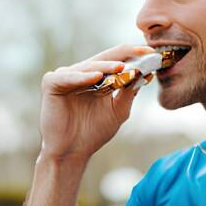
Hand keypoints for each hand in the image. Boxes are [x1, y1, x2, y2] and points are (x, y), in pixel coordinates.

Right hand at [38, 44, 154, 161]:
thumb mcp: (118, 111)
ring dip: (106, 66)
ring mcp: (66, 76)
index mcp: (96, 77)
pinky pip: (69, 77)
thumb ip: (128, 92)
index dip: (134, 55)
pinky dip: (83, 77)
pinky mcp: (51, 83)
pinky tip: (97, 77)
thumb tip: (145, 74)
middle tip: (141, 53)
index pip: (116, 59)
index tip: (153, 53)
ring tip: (122, 67)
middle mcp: (81, 73)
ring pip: (89, 66)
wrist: (72, 153)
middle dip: (124, 55)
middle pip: (104, 58)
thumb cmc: (93, 133)